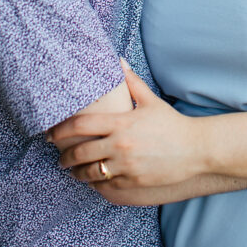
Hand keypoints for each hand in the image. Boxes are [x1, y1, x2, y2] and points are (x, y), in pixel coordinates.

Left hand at [49, 60, 203, 189]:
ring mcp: (126, 165)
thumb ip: (130, 82)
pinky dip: (94, 184)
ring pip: (89, 173)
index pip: (81, 126)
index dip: (60, 130)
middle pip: (80, 152)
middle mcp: (120, 144)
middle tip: (59, 158)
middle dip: (65, 157)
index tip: (51, 134)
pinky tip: (92, 181)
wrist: (195, 149)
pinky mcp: (132, 182)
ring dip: (76, 173)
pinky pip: (104, 186)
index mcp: (121, 123)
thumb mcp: (150, 101)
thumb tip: (118, 60)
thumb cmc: (171, 124)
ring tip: (73, 171)